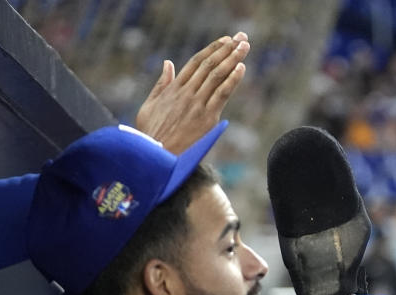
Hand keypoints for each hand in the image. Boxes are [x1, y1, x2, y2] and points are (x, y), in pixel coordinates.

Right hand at [135, 33, 249, 153]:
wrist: (157, 157)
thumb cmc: (150, 134)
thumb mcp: (150, 105)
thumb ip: (161, 84)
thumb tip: (168, 64)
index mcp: (173, 89)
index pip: (195, 62)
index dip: (211, 49)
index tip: (225, 41)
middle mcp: (186, 93)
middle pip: (209, 65)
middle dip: (227, 49)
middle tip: (241, 38)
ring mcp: (197, 104)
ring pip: (217, 75)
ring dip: (233, 59)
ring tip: (245, 47)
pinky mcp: (207, 118)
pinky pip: (222, 94)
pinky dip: (232, 80)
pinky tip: (241, 68)